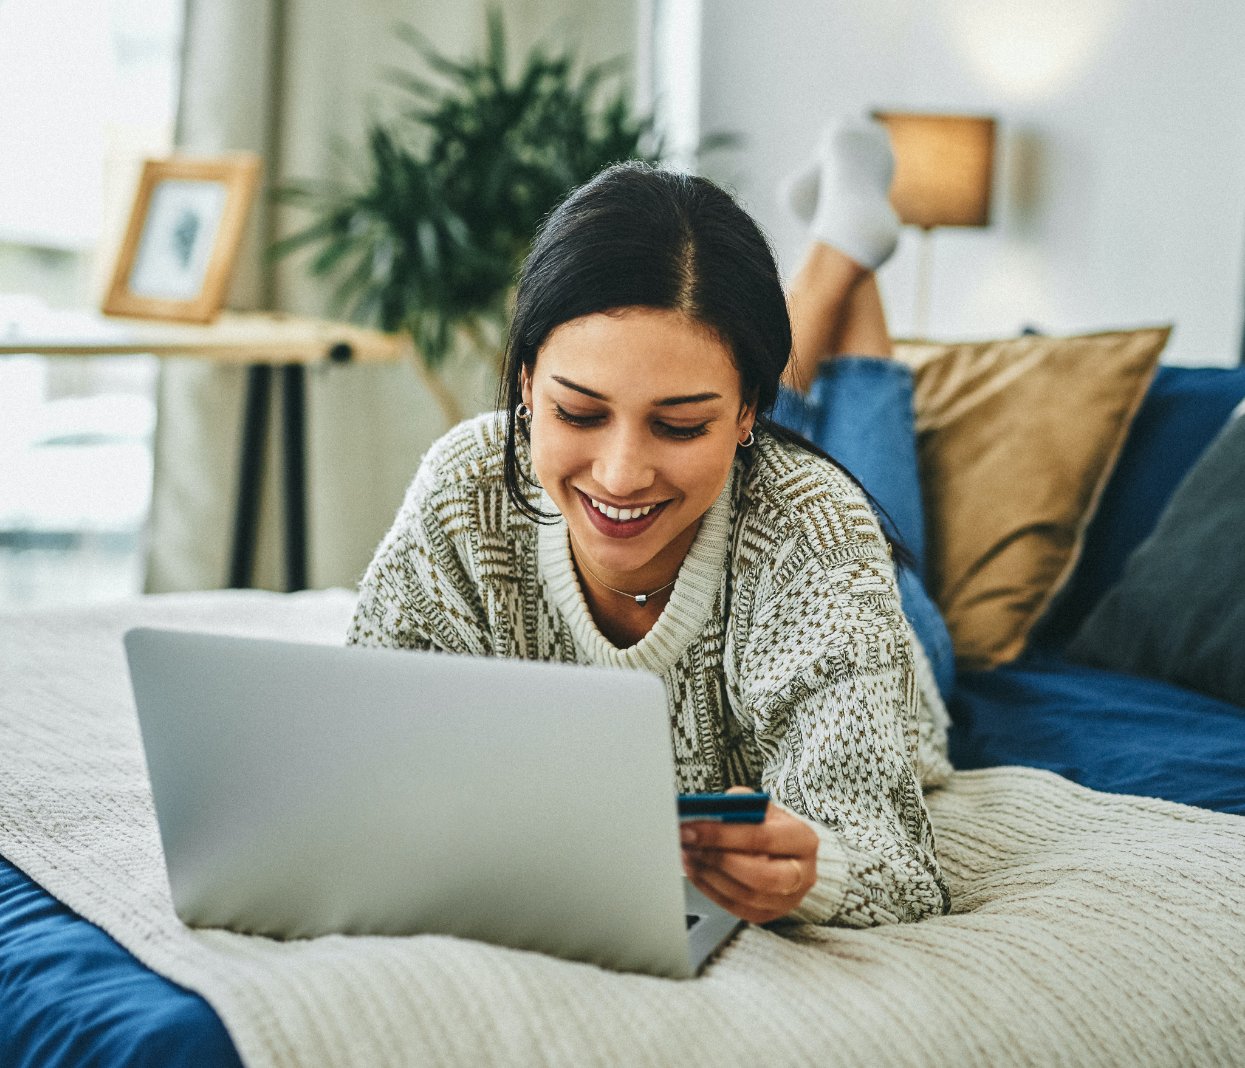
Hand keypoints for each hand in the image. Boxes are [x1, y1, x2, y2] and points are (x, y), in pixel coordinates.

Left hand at [680, 786, 818, 923]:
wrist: (785, 852)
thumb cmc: (770, 826)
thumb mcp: (761, 808)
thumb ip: (739, 805)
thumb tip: (708, 810)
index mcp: (803, 840)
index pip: (762, 838)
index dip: (723, 834)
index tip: (692, 827)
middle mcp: (803, 874)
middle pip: (760, 877)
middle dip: (718, 860)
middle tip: (689, 844)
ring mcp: (788, 900)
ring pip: (745, 896)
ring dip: (709, 875)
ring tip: (688, 854)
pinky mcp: (768, 915)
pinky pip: (735, 908)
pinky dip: (709, 889)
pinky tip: (695, 870)